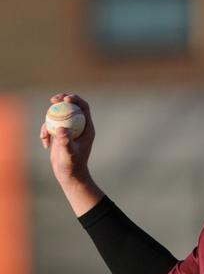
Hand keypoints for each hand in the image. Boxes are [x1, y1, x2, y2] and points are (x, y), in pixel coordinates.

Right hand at [40, 93, 103, 215]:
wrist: (69, 174)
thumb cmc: (72, 165)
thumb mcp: (68, 153)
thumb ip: (65, 141)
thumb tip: (60, 129)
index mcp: (87, 128)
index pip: (84, 107)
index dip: (75, 99)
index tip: (65, 98)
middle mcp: (80, 127)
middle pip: (71, 106)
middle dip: (61, 100)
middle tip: (53, 100)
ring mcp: (70, 130)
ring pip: (59, 115)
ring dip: (48, 121)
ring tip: (46, 136)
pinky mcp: (61, 134)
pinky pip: (51, 126)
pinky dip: (45, 132)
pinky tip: (45, 144)